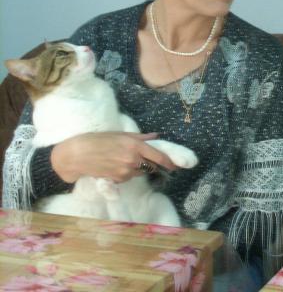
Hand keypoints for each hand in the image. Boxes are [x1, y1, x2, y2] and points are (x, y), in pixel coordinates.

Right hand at [50, 132, 176, 183]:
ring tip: (124, 160)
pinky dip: (127, 173)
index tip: (175, 165)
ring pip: (140, 172)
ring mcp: (126, 171)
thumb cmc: (97, 140)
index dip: (169, 161)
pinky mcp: (118, 179)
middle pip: (152, 166)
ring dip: (139, 168)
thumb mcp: (120, 134)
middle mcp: (133, 159)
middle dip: (153, 164)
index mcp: (135, 145)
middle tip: (149, 161)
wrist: (76, 155)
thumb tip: (155, 136)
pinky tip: (116, 166)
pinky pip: (129, 177)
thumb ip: (140, 137)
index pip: (158, 156)